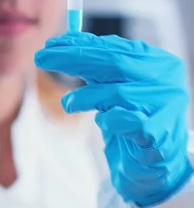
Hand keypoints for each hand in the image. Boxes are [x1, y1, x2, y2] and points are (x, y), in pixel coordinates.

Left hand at [35, 32, 193, 206]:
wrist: (155, 164)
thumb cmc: (133, 119)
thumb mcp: (114, 85)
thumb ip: (96, 65)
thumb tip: (63, 43)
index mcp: (156, 61)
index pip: (113, 46)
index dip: (80, 44)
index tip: (51, 44)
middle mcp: (165, 79)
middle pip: (114, 62)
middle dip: (73, 58)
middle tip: (41, 58)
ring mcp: (166, 106)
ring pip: (117, 93)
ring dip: (86, 97)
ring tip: (68, 104)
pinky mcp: (160, 135)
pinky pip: (128, 123)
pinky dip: (110, 121)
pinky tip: (103, 123)